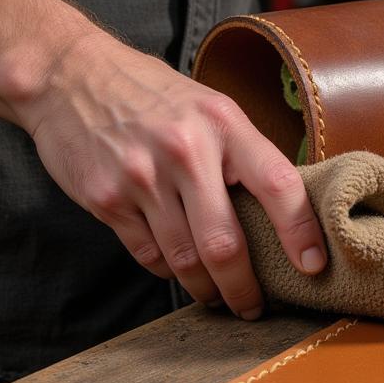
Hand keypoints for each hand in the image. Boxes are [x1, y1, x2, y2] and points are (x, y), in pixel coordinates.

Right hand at [19, 32, 326, 318]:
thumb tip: (287, 208)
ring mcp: (142, 178)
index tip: (314, 265)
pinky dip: (168, 271)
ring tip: (218, 299)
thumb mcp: (210, 108)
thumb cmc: (152, 94)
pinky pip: (148, 255)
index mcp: (224, 125)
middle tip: (253, 307)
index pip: (279, 185)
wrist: (68, 75)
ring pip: (186, 259)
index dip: (302, 231)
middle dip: (244, 288)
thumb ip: (244, 152)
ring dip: (207, 290)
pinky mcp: (106, 199)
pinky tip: (178, 271)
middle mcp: (186, 151)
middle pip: (225, 243)